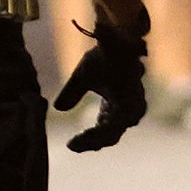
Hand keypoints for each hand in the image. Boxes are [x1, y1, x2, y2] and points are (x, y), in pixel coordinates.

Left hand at [50, 20, 147, 149]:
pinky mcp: (122, 109)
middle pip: (111, 136)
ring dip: (94, 140)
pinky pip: (110, 127)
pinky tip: (80, 137)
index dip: (89, 139)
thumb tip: (58, 108)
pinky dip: (96, 132)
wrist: (119, 45)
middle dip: (91, 142)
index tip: (71, 144)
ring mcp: (130, 111)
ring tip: (75, 144)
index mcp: (128, 103)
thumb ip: (73, 89)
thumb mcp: (84, 72)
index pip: (107, 130)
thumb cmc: (103, 57)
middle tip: (72, 145)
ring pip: (111, 134)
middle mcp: (133, 110)